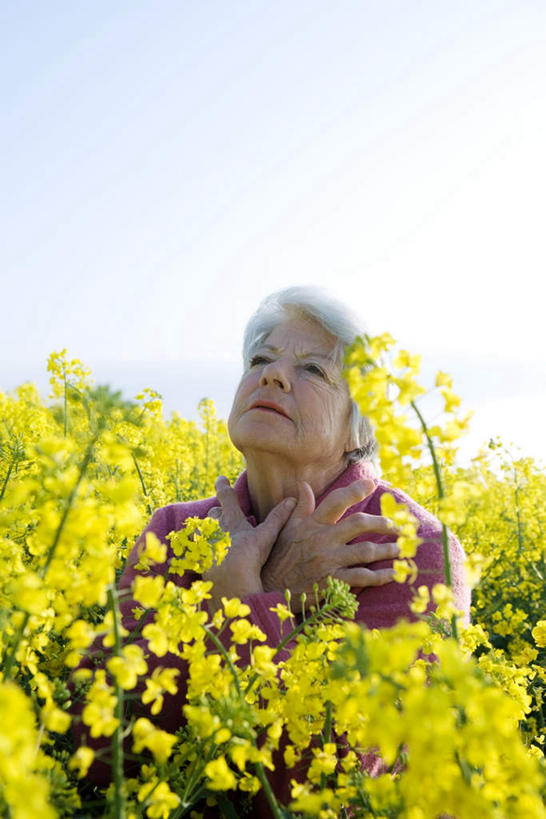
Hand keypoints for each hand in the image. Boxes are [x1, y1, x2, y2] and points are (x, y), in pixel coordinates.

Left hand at [202, 476, 295, 607]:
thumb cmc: (250, 556)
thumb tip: (291, 500)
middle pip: (213, 514)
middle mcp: (215, 527)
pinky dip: (201, 549)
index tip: (221, 479)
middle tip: (220, 512)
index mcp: (231, 519)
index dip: (223, 485)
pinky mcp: (200, 558)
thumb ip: (278, 517)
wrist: (230, 580)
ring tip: (213, 534)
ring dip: (208, 529)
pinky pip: (197, 549)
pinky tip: (205, 555)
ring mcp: (205, 542)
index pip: (225, 496)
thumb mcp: (266, 536)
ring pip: (203, 529)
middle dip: (217, 512)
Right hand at [261, 478, 398, 609]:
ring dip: (386, 550)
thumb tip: (304, 485)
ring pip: (365, 551)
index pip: (337, 501)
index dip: (356, 490)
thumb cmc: (278, 555)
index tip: (373, 484)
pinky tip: (392, 574)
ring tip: (399, 549)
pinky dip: (379, 576)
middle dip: (381, 523)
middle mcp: (323, 539)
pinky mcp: (333, 582)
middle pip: (359, 524)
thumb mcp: (286, 528)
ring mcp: (329, 561)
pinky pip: (361, 577)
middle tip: (395, 525)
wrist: (269, 588)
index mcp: (312, 524)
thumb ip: (300, 507)